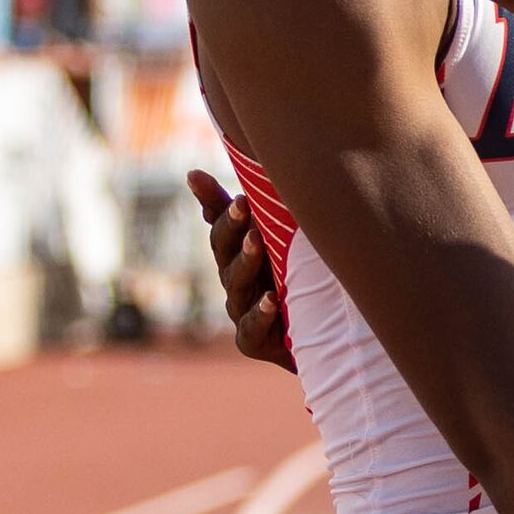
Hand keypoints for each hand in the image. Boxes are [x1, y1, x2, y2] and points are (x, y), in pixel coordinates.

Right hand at [186, 171, 293, 371]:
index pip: (221, 226)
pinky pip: (251, 327)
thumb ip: (249, 212)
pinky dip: (260, 313)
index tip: (233, 187)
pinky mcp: (251, 340)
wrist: (316, 339)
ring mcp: (240, 310)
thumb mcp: (279, 246)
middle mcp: (234, 279)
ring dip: (247, 261)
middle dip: (233, 227)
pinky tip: (271, 300)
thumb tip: (198, 173)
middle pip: (225, 251)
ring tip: (257, 241)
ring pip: (237, 283)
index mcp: (236, 255)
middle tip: (245, 206)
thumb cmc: (292, 284)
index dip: (219, 205)